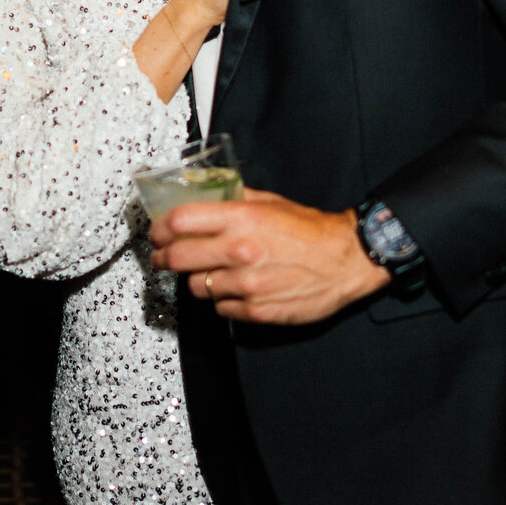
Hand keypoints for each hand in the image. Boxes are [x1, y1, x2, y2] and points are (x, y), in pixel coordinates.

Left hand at [149, 188, 388, 323]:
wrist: (347, 260)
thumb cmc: (311, 230)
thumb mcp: (271, 202)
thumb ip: (235, 198)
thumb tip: (204, 194)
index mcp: (241, 218)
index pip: (179, 221)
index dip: (160, 228)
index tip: (158, 232)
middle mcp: (239, 251)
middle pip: (176, 258)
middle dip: (162, 258)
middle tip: (162, 257)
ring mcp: (246, 284)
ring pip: (195, 287)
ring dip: (198, 279)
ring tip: (213, 272)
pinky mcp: (255, 310)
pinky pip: (220, 308)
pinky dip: (223, 300)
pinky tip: (237, 289)